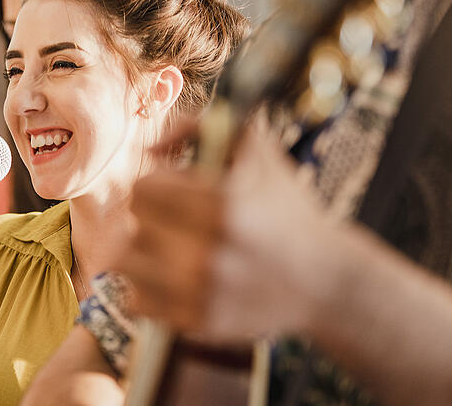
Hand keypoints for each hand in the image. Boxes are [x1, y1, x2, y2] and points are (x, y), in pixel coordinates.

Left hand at [115, 122, 340, 342]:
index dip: (157, 183)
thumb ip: (200, 127)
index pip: (143, 189)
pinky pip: (138, 301)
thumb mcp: (257, 153)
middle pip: (131, 224)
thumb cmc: (287, 210)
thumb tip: (152, 146)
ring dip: (141, 250)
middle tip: (172, 218)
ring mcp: (200, 293)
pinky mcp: (198, 323)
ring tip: (164, 246)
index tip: (175, 190)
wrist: (327, 281)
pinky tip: (169, 278)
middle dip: (150, 215)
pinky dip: (146, 287)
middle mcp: (207, 253)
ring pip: (125, 263)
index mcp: (222, 207)